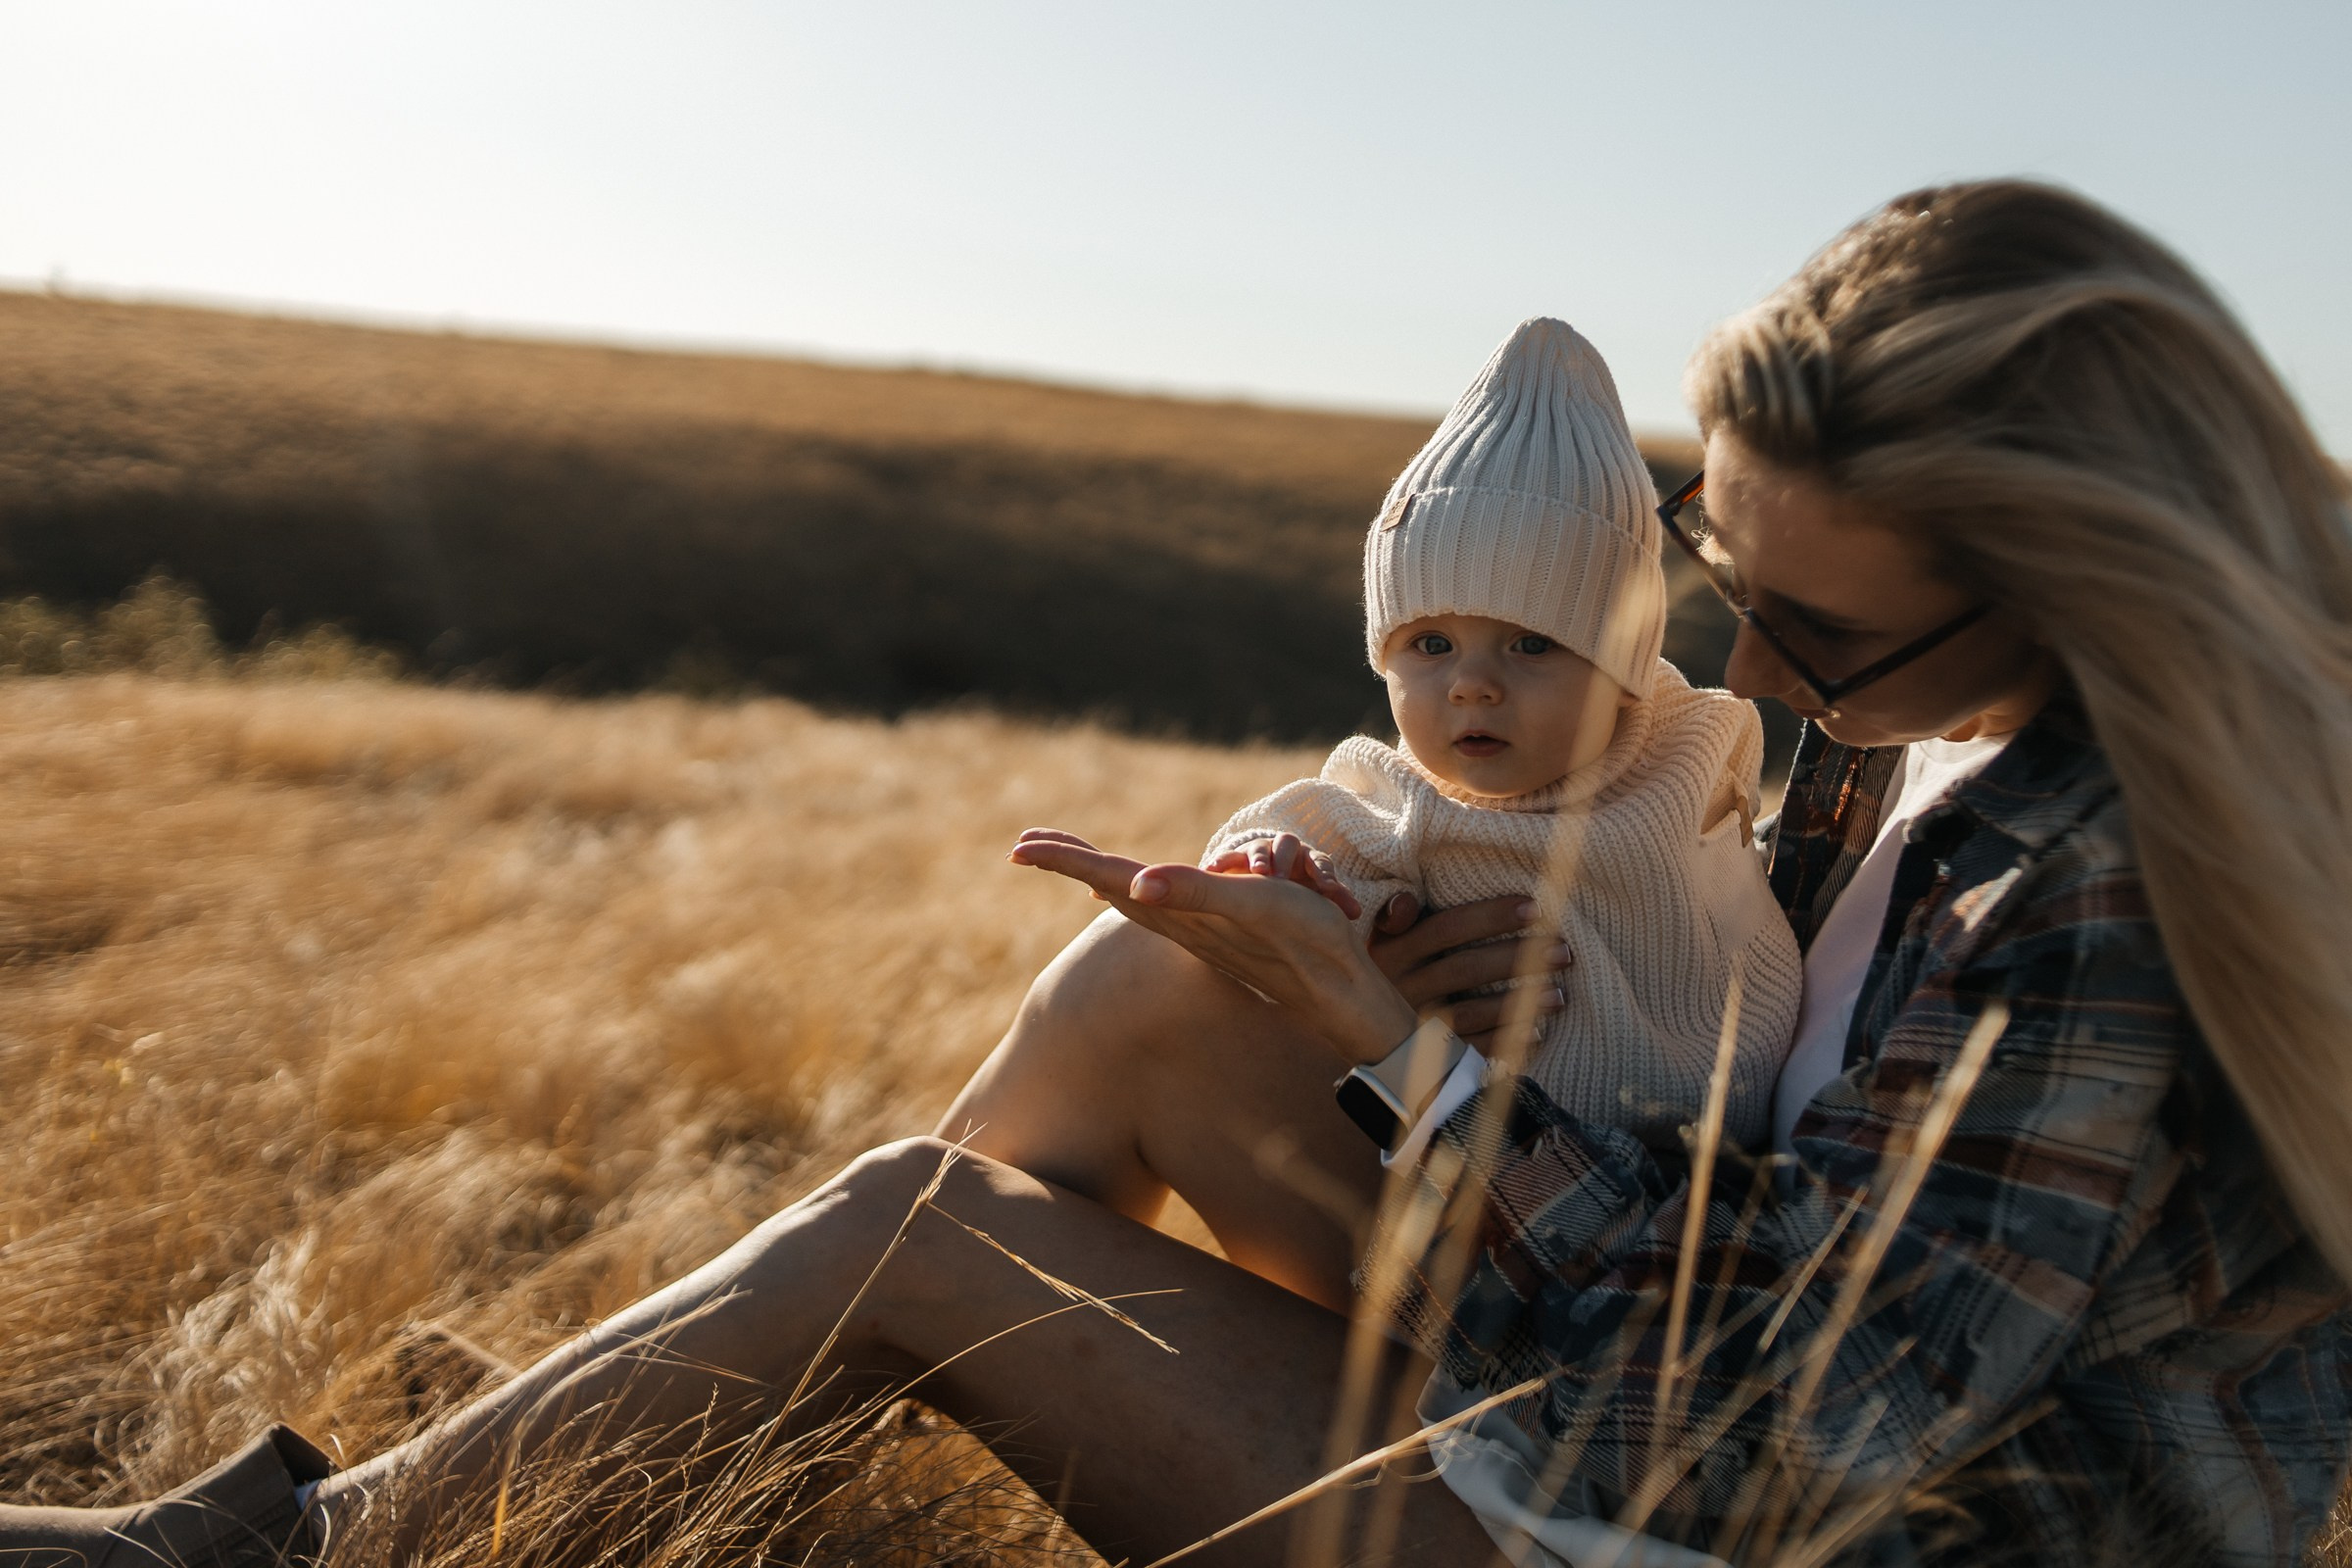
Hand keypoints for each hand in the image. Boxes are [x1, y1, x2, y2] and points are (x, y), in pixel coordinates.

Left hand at [1009, 828, 1417, 1064]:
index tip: (1019, 846)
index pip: (1109, 875)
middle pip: (1110, 881)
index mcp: (1177, 908)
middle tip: (1024, 846)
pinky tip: (1131, 890)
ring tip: (1059, 859)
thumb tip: (1135, 883)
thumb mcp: (1251, 905)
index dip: (1065, 859)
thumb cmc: (1300, 941)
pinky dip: (1139, 887)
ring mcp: (1195, 924)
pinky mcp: (1216, 927)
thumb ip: (1194, 891)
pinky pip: (1166, 900)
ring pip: (1134, 890)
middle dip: (1067, 860)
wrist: (1337, 991)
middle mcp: (1178, 917)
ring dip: (1096, 871)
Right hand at [1204, 833, 1362, 919]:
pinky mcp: (1234, 859)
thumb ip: (1334, 902)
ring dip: (1258, 858)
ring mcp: (1259, 852)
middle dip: (1286, 859)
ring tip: (1257, 871)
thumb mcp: (1316, 896)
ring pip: (1259, 848)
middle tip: (1282, 878)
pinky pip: (1226, 856)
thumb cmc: (1298, 892)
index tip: (1327, 888)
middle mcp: (1285, 851)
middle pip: (1288, 845)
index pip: (1319, 861)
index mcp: (1309, 860)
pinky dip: (1221, 861)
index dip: (1324, 873)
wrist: (1267, 880)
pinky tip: (1212, 869)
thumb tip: (1356, 913)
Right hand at [1367, 891, 1569, 1050]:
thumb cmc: (1379, 975)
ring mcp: (1413, 1026)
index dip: (1491, 916)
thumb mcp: (1375, 943)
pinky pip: (1471, 1051)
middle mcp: (1400, 989)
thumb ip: (1392, 920)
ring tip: (1560, 994)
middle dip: (1518, 957)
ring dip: (1520, 1003)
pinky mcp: (1426, 1057)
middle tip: (1563, 950)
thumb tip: (1405, 901)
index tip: (1535, 907)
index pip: (1445, 927)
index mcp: (1391, 954)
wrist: (1354, 1032)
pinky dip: (1505, 1042)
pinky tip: (1537, 1032)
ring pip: (1473, 1011)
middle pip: (1466, 968)